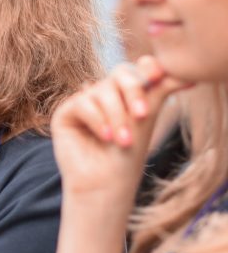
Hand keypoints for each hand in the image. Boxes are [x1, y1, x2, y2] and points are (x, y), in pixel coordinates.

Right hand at [51, 56, 189, 201]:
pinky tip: (105, 137)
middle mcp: (104, 94)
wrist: (106, 183)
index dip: (147, 72)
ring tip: (123, 140)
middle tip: (143, 114)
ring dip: (116, 115)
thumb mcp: (146, 116)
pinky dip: (97, 120)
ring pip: (102, 90)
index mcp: (125, 94)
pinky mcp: (65, 112)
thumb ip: (158, 89)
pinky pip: (82, 102)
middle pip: (119, 74)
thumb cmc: (128, 155)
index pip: (135, 69)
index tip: (159, 79)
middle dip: (133, 91)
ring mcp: (84, 102)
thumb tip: (186, 73)